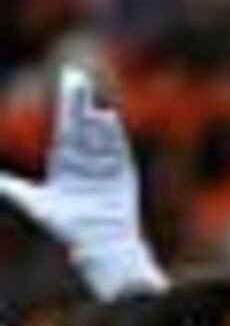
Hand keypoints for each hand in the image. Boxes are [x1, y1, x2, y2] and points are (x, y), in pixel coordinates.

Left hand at [0, 69, 161, 298]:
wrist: (98, 248)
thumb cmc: (67, 228)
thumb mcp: (32, 203)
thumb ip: (10, 187)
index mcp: (66, 164)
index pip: (64, 129)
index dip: (65, 107)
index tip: (65, 84)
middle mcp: (86, 163)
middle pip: (80, 126)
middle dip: (78, 102)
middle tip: (76, 76)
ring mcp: (105, 170)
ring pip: (98, 137)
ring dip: (94, 118)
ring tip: (88, 99)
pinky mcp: (121, 179)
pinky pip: (116, 152)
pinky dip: (112, 136)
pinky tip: (106, 119)